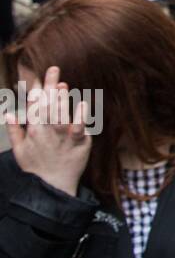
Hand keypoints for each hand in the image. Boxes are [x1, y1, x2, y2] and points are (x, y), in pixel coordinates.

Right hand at [5, 67, 92, 196]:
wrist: (51, 188)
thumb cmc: (35, 168)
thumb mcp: (19, 150)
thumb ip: (15, 130)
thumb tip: (8, 113)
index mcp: (33, 131)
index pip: (34, 105)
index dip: (38, 89)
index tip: (40, 75)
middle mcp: (47, 131)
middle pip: (48, 106)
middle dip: (50, 87)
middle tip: (54, 70)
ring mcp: (63, 137)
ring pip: (61, 114)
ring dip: (61, 98)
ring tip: (62, 85)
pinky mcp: (79, 143)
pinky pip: (79, 128)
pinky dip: (80, 116)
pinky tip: (82, 104)